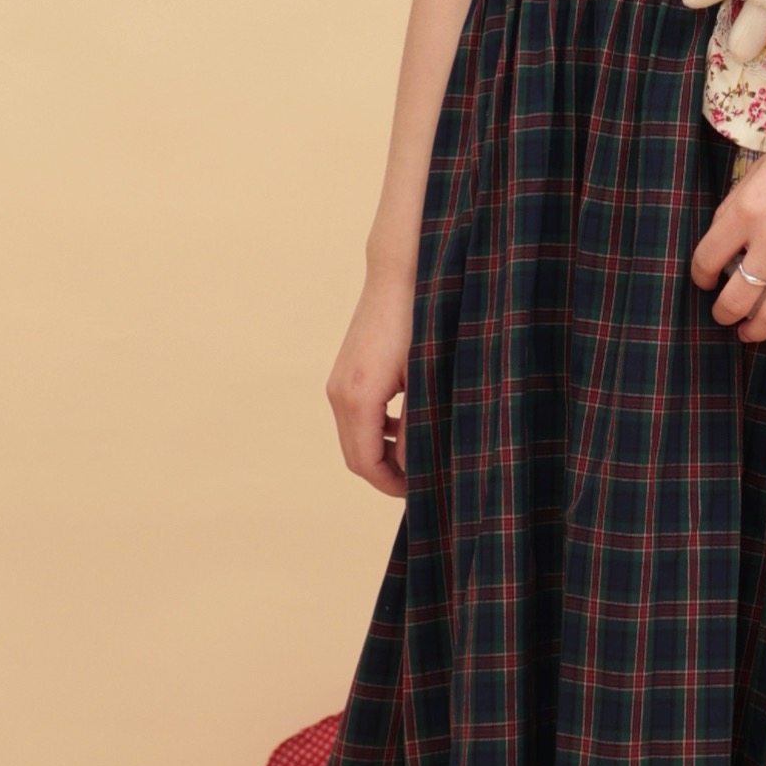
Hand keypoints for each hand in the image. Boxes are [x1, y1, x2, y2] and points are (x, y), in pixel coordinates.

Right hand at [327, 258, 414, 493]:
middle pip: (355, 456)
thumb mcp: (427, 378)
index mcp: (358, 399)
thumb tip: (416, 467)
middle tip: (424, 480)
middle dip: (387, 474)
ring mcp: (338, 382)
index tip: (424, 491)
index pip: (366, 464)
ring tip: (420, 455)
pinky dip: (377, 431)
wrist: (401, 274)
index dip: (393, 486)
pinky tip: (408, 425)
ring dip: (383, 453)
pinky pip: (355, 416)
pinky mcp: (344, 373)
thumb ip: (420, 425)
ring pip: (354, 437)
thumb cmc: (421, 321)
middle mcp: (339, 393)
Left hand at [688, 124, 765, 347]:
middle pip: (735, 299)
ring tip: (750, 333)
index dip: (700, 277)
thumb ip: (736, 206)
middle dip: (723, 314)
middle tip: (724, 315)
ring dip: (755, 331)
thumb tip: (721, 240)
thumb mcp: (759, 170)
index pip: (706, 260)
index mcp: (745, 212)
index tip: (704, 281)